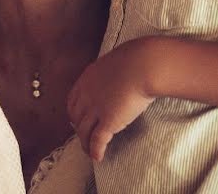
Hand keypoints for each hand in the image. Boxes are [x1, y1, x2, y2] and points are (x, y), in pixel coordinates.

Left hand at [67, 38, 155, 161]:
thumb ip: (113, 72)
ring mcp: (96, 108)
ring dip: (85, 144)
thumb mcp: (117, 62)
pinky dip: (96, 150)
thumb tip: (122, 73)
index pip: (73, 100)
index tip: (77, 120)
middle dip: (79, 129)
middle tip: (84, 136)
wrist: (144, 65)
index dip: (74, 113)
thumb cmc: (137, 59)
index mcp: (88, 78)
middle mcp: (87, 94)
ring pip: (84, 131)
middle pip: (76, 117)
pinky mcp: (108, 121)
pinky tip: (98, 156)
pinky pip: (97, 140)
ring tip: (89, 151)